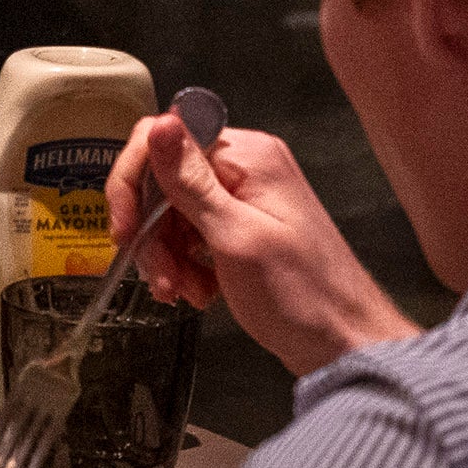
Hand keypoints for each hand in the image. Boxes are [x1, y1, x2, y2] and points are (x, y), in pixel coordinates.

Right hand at [108, 112, 411, 379]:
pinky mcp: (243, 228)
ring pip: (174, 212)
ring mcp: (246, 198)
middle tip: (158, 276)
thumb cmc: (303, 297)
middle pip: (165, 180)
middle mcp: (246, 168)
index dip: (134, 182)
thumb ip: (191, 183)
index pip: (164, 140)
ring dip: (167, 255)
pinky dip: (186, 265)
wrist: (344, 345)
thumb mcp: (235, 239)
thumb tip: (160, 123)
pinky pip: (193, 234)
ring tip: (181, 291)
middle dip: (152, 231)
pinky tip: (198, 292)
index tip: (123, 228)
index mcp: (248, 157)